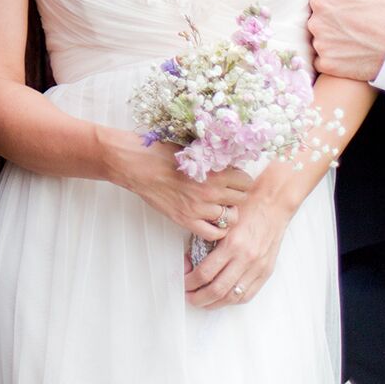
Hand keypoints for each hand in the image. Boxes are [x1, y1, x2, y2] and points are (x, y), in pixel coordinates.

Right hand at [120, 141, 251, 242]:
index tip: (234, 179)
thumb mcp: (193, 149)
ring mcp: (199, 209)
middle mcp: (211, 192)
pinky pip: (213, 234)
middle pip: (241, 199)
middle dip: (236, 195)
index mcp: (215, 171)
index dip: (241, 180)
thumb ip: (214, 159)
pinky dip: (217, 229)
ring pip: (231, 218)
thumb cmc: (162, 152)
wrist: (138, 165)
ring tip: (218, 205)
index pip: (246, 182)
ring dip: (227, 211)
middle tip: (226, 192)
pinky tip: (211, 220)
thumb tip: (231, 165)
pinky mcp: (186, 220)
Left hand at [184, 187, 292, 307]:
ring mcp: (257, 267)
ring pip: (232, 297)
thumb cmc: (246, 206)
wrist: (273, 204)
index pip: (205, 273)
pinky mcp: (266, 271)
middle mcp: (245, 258)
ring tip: (203, 301)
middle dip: (198, 297)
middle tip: (188, 295)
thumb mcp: (222, 220)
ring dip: (214, 303)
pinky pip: (248, 294)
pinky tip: (222, 299)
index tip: (183, 280)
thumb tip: (191, 259)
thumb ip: (207, 239)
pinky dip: (232, 300)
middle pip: (217, 289)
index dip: (190, 281)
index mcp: (231, 244)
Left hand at [308, 0, 384, 81]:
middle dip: (329, 24)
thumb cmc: (384, 9)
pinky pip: (321, 61)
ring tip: (353, 39)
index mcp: (320, 0)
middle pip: (314, 22)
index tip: (348, 11)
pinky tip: (350, 54)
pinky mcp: (327, 65)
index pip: (316, 3)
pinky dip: (333, 60)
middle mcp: (315, 23)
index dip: (332, 7)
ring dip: (331, 42)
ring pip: (318, 41)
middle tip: (352, 26)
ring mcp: (321, 45)